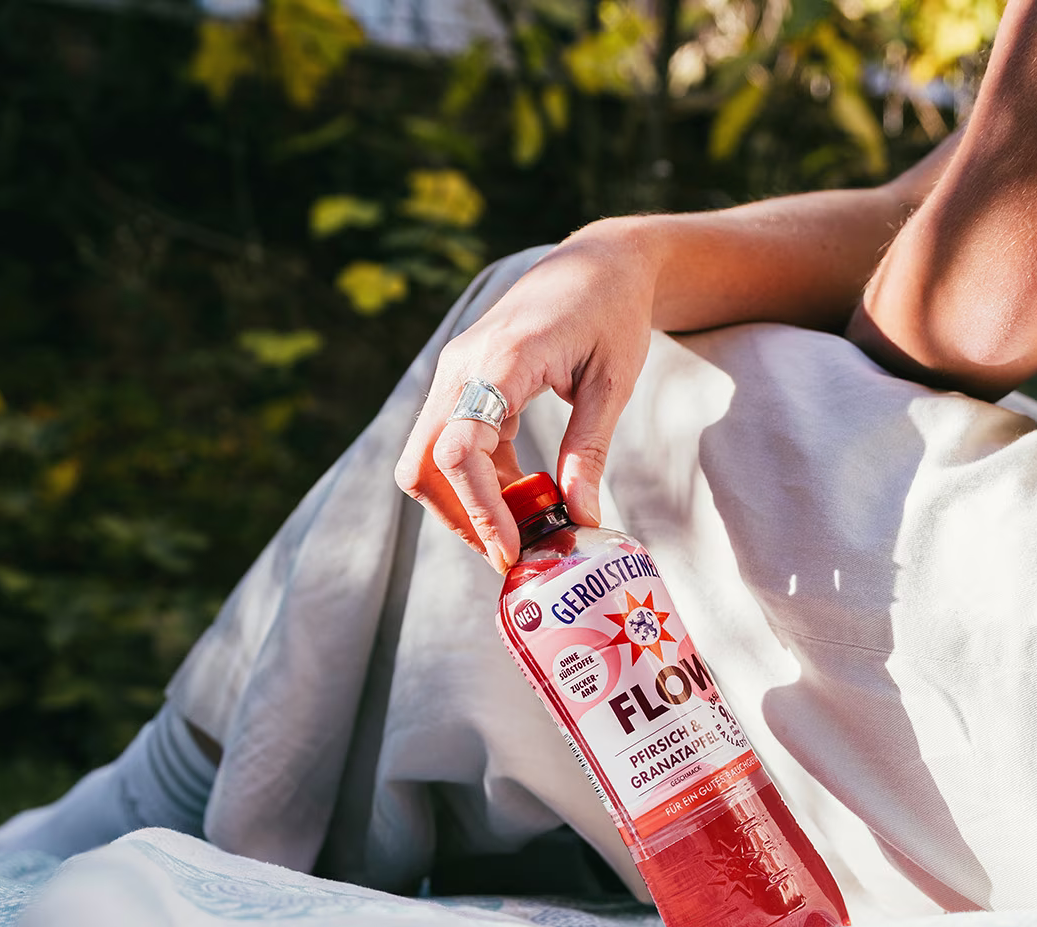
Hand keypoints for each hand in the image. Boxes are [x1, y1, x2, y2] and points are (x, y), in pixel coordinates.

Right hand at [394, 224, 657, 571]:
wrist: (599, 262)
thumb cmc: (613, 312)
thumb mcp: (612, 383)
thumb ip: (589, 450)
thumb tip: (580, 519)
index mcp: (501, 360)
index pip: (459, 450)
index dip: (479, 508)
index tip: (511, 550)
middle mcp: (462, 365)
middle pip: (423, 463)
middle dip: (460, 517)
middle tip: (510, 555)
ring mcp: (455, 371)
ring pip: (426, 458)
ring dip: (465, 502)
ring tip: (520, 531)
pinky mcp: (462, 379)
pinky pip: (450, 442)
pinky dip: (476, 479)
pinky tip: (519, 498)